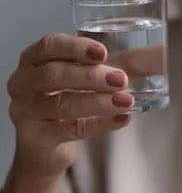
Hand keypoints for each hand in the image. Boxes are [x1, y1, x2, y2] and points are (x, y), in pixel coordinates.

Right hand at [7, 33, 132, 175]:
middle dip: (91, 76)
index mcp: (33, 60)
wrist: (43, 146)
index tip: (102, 52)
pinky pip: (70, 130)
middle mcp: (23, 82)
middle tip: (121, 79)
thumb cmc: (64, 100)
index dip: (76, 48)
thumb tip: (148, 60)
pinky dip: (99, 124)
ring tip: (126, 101)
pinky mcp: (36, 137)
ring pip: (63, 104)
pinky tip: (121, 119)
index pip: (49, 46)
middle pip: (54, 74)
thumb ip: (102, 67)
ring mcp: (26, 111)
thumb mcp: (76, 78)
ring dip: (98, 102)